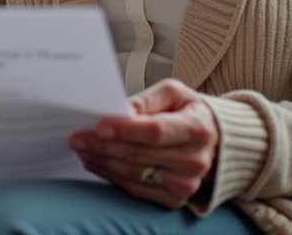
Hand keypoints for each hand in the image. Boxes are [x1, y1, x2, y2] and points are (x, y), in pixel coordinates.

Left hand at [70, 79, 218, 207]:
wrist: (213, 142)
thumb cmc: (188, 112)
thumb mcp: (174, 93)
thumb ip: (148, 98)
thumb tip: (123, 109)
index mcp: (197, 128)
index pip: (156, 132)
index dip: (125, 130)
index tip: (99, 126)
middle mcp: (194, 159)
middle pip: (140, 155)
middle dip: (103, 146)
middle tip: (78, 138)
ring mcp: (186, 183)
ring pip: (134, 174)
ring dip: (103, 162)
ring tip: (83, 150)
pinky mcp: (175, 198)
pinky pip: (136, 189)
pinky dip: (112, 176)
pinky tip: (97, 163)